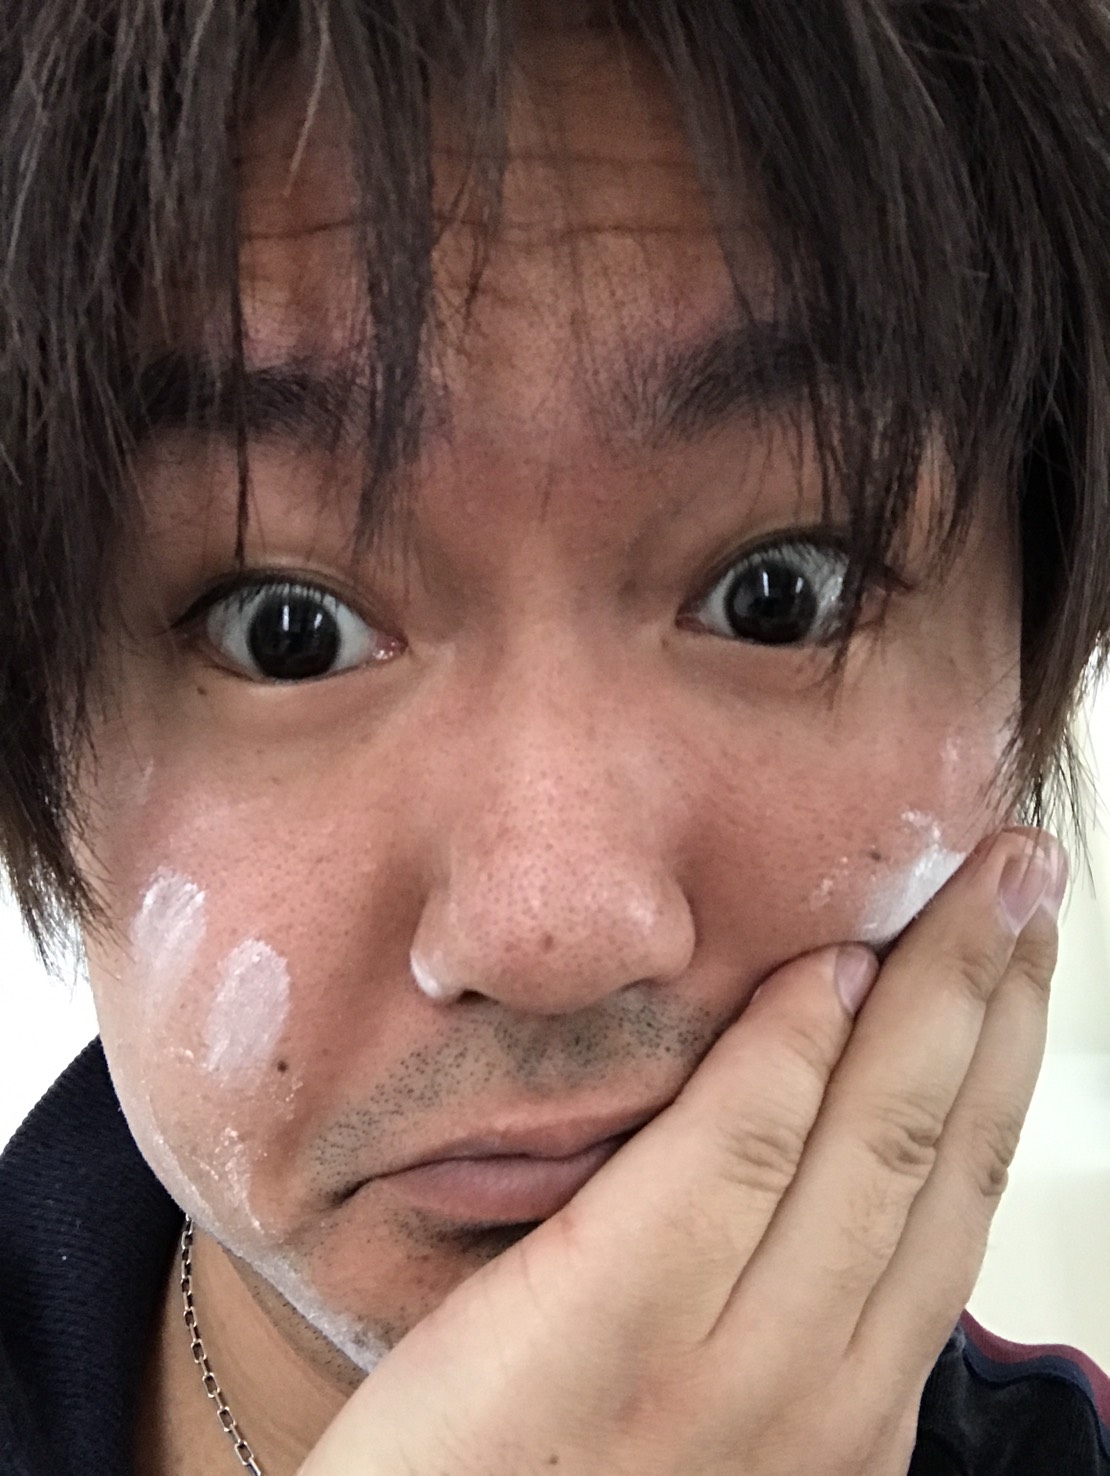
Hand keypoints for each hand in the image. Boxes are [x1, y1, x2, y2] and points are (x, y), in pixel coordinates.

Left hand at [298, 827, 1065, 1475]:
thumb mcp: (714, 1430)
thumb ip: (770, 1313)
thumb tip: (809, 1159)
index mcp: (852, 1408)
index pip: (956, 1193)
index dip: (1003, 1056)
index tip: (1020, 952)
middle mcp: (826, 1392)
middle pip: (943, 1145)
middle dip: (1001, 992)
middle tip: (1029, 868)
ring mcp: (730, 1371)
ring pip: (877, 1135)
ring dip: (940, 988)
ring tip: (980, 879)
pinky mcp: (611, 1327)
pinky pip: (732, 1153)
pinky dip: (794, 1049)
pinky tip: (831, 965)